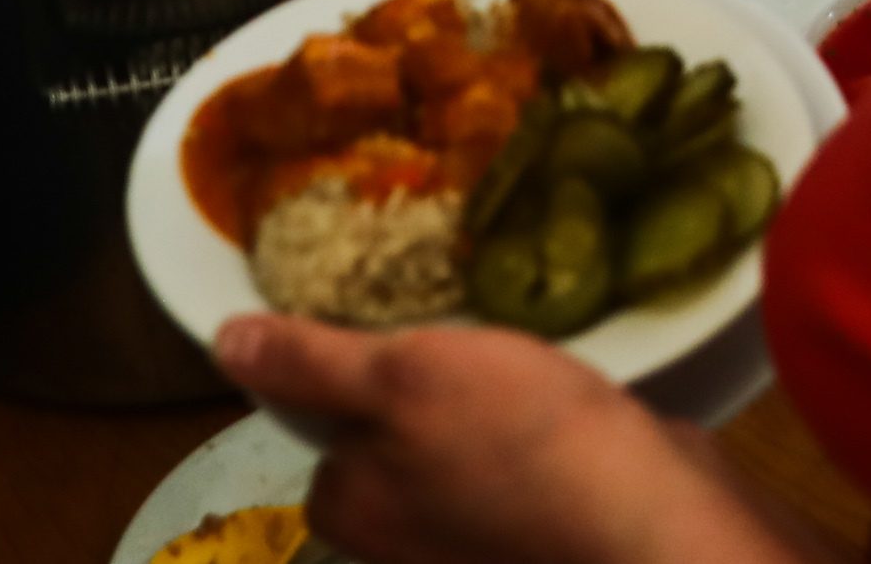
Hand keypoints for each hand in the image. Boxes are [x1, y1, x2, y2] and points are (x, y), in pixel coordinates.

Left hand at [214, 316, 788, 563]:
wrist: (648, 519)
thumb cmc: (515, 446)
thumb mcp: (398, 380)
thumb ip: (309, 363)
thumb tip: (221, 343)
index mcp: (356, 511)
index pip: (321, 435)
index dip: (346, 373)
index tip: (387, 327)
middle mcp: (406, 543)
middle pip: (389, 448)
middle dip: (420, 391)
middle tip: (456, 330)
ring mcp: (477, 543)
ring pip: (456, 457)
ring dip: (480, 409)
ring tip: (511, 354)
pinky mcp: (540, 531)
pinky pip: (517, 470)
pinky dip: (531, 435)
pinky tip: (557, 400)